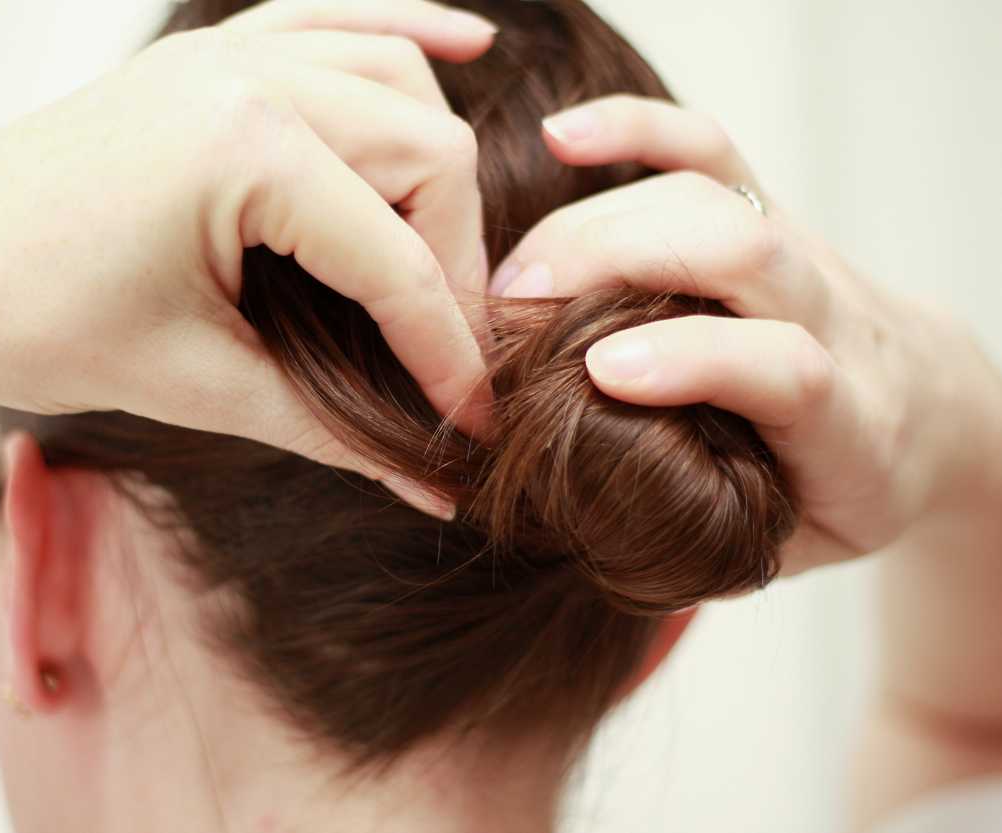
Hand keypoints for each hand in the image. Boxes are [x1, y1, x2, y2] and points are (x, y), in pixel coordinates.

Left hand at [0, 0, 495, 510]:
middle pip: (432, 152)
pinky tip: (466, 46)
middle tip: (441, 353)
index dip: (447, 354)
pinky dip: (405, 35)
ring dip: (435, 165)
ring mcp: (227, 51)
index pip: (398, 263)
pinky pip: (333, 19)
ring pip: (399, 77)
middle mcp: (252, 74)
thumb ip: (333, 428)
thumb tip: (429, 485)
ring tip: (437, 257)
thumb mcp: (198, 385)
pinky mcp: (208, 56)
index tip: (470, 422)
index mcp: (247, 148)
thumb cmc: (31, 325)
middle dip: (455, 262)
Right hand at [492, 95, 1001, 573]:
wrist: (926, 413)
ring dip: (598, 221)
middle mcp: (834, 319)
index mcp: (851, 420)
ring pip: (710, 195)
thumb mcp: (785, 542)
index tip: (598, 373)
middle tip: (514, 309)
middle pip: (741, 249)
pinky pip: (709, 150)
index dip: (693, 361)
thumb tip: (577, 514)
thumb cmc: (842, 489)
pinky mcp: (771, 213)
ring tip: (514, 276)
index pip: (785, 367)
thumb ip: (700, 532)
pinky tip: (564, 137)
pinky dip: (637, 131)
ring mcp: (801, 255)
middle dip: (617, 260)